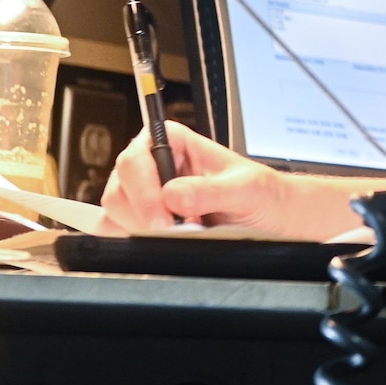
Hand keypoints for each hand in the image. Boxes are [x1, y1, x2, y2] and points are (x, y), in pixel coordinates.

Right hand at [100, 122, 315, 235]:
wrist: (272, 218)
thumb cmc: (261, 194)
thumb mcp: (246, 188)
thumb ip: (210, 190)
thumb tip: (172, 196)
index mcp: (170, 141)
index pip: (135, 160)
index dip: (144, 192)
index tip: (164, 219)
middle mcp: (151, 165)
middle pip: (118, 190)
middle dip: (143, 217)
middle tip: (175, 232)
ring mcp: (142, 195)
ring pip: (114, 214)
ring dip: (140, 231)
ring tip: (180, 233)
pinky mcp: (140, 221)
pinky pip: (116, 232)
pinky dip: (132, 242)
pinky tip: (158, 243)